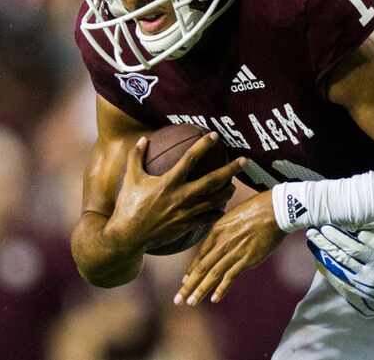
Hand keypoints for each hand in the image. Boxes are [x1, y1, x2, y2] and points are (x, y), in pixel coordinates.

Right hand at [104, 133, 241, 252]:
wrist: (128, 237)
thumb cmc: (128, 205)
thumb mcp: (130, 179)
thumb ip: (136, 157)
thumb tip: (143, 138)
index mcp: (168, 182)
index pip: (189, 159)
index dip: (203, 146)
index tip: (215, 135)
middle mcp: (180, 196)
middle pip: (212, 181)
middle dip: (230, 169)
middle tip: (245, 160)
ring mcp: (186, 212)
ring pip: (215, 200)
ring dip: (228, 191)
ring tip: (234, 184)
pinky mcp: (187, 225)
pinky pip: (208, 218)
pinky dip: (217, 211)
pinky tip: (222, 207)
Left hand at [175, 189, 284, 305]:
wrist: (274, 210)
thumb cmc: (256, 209)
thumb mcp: (232, 216)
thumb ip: (224, 231)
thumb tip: (220, 243)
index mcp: (216, 231)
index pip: (199, 256)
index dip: (191, 271)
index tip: (184, 282)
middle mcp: (221, 243)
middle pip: (201, 268)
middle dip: (188, 286)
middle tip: (178, 300)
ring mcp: (234, 252)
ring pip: (212, 275)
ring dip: (200, 290)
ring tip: (191, 302)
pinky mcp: (247, 259)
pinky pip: (230, 277)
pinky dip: (221, 289)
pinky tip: (214, 298)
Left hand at [306, 225, 373, 321]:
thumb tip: (361, 231)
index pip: (350, 247)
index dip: (335, 236)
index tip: (324, 226)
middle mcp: (367, 279)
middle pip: (340, 260)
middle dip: (324, 245)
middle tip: (311, 234)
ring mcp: (364, 291)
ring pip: (337, 273)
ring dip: (324, 259)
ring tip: (313, 246)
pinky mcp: (364, 299)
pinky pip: (342, 286)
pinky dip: (330, 275)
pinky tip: (323, 266)